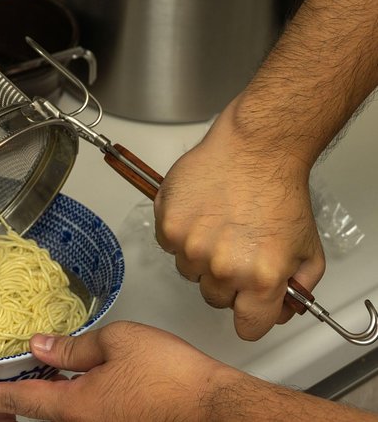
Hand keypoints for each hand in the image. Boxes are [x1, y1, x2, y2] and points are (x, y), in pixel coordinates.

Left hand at [0, 321, 377, 421]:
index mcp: (75, 406)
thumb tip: (40, 347)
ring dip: (37, 402)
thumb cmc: (172, 376)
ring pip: (56, 418)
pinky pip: (80, 418)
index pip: (16, 401)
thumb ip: (73, 347)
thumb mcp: (117, 342)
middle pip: (32, 418)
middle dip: (5, 406)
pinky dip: (64, 403)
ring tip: (30, 381)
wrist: (215, 407)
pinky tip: (70, 384)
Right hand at [154, 96, 324, 339]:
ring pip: (189, 271)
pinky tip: (200, 212)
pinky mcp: (169, 226)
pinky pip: (168, 245)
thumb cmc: (279, 190)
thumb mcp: (308, 248)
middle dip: (226, 281)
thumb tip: (278, 310)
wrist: (255, 149)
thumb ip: (297, 288)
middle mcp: (224, 268)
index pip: (247, 328)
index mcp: (261, 279)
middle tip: (236, 249)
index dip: (250, 316)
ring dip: (200, 256)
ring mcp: (191, 247)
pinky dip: (180, 232)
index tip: (248, 305)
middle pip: (215, 298)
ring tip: (218, 224)